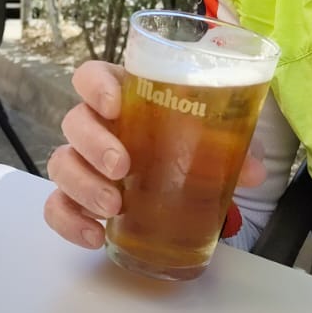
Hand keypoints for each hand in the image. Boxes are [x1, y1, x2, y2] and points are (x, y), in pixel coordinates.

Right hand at [44, 59, 266, 249]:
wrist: (190, 182)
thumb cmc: (196, 143)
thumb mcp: (222, 139)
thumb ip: (237, 147)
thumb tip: (254, 172)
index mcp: (125, 95)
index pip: (92, 75)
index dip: (95, 86)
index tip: (116, 106)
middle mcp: (97, 124)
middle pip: (74, 121)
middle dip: (93, 144)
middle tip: (123, 168)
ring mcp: (84, 162)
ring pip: (61, 164)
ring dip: (82, 185)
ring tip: (114, 208)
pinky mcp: (79, 198)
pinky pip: (57, 206)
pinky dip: (69, 221)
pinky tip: (94, 236)